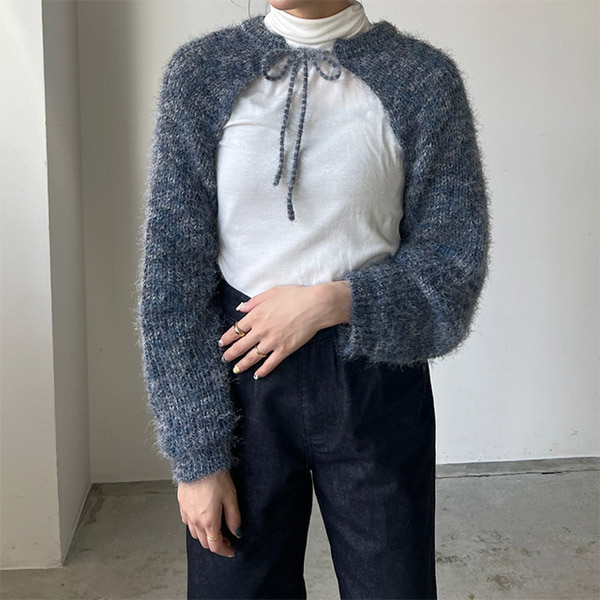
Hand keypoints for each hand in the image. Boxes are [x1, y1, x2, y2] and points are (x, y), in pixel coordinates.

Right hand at [177, 469, 240, 557]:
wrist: (197, 461)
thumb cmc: (215, 476)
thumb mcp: (230, 496)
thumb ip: (234, 517)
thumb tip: (237, 532)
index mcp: (208, 520)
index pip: (215, 545)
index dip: (224, 550)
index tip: (231, 550)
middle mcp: (195, 519)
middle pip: (204, 542)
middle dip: (216, 543)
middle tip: (226, 539)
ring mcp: (186, 512)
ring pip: (194, 533)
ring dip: (205, 535)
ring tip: (215, 529)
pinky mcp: (182, 504)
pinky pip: (187, 522)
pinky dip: (195, 525)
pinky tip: (201, 518)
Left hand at [218, 281, 350, 378]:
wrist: (314, 306)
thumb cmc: (294, 295)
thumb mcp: (271, 293)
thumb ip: (254, 302)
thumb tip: (240, 309)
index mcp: (256, 315)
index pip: (236, 330)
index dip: (227, 337)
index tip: (221, 342)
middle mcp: (261, 331)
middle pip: (240, 346)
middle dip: (230, 354)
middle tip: (224, 358)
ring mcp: (272, 342)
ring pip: (252, 357)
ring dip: (242, 365)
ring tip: (236, 369)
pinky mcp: (284, 350)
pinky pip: (270, 363)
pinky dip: (263, 371)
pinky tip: (257, 375)